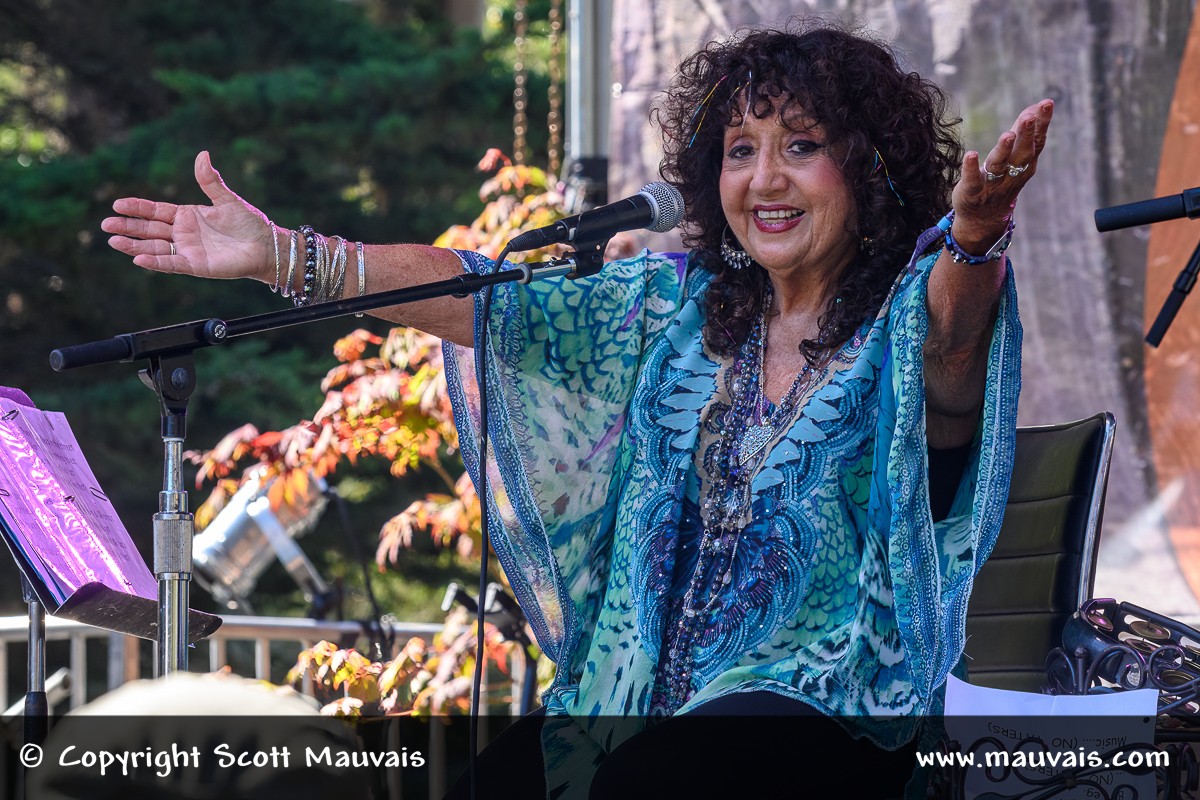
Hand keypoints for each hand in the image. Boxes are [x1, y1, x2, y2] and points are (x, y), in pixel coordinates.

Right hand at [102, 151, 273, 282]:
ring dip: (134, 246)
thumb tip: (202, 154)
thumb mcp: (226, 199)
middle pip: (149, 230)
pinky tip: (138, 259)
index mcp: (187, 216)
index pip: (155, 211)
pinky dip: (156, 262)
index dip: (137, 208)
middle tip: (106, 225)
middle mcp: (183, 234)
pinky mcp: (196, 266)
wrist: (266, 246)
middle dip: (128, 227)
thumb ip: (210, 180)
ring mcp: (188, 250)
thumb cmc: (249, 223)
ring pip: (155, 248)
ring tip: (113, 241)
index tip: (117, 204)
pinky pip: (172, 264)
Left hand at [950, 99, 1053, 252]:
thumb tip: (1037, 105)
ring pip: (1000, 166)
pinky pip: (972, 180)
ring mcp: (992, 184)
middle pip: (1021, 154)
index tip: (1046, 104)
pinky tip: (971, 155)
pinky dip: (971, 169)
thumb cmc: (1002, 180)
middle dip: (1026, 135)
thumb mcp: (1016, 157)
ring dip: (1003, 150)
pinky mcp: (972, 192)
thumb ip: (1025, 132)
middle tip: (1029, 117)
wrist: (983, 219)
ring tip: (1007, 135)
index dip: (1042, 123)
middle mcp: (1012, 174)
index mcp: (1025, 163)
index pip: (1036, 142)